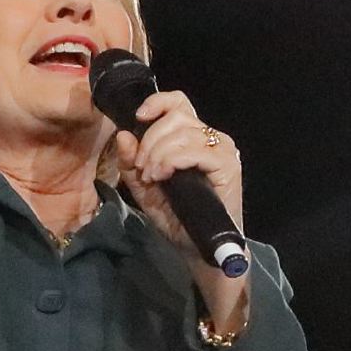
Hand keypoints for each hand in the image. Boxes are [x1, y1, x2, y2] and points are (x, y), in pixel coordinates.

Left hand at [110, 85, 245, 249]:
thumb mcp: (144, 188)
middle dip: (150, 140)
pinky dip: (172, 160)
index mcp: (193, 138)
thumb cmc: (177, 218)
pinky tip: (162, 176)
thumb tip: (123, 135)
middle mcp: (210, 139)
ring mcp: (221, 150)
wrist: (198, 248)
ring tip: (152, 177)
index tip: (138, 117)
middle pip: (176, 116)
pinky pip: (194, 151)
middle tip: (142, 168)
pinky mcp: (227, 165)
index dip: (157, 103)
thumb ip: (131, 163)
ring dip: (158, 153)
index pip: (178, 102)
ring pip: (183, 132)